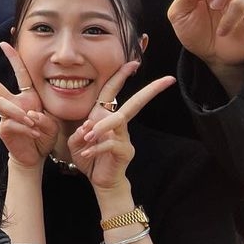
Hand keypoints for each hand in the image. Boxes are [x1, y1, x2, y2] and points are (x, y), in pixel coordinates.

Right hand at [0, 43, 57, 169]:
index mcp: (27, 96)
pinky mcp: (2, 128)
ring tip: (32, 125)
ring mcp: (5, 115)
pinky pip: (9, 122)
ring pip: (1, 103)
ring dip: (18, 113)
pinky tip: (33, 133)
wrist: (36, 155)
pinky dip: (23, 127)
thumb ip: (43, 118)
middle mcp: (13, 102)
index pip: (20, 73)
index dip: (12, 58)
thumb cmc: (44, 136)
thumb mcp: (51, 123)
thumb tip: (29, 115)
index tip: (4, 43)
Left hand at [68, 62, 174, 190]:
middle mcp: (118, 124)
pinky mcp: (124, 151)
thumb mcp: (76, 142)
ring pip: (117, 121)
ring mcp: (124, 137)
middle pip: (135, 103)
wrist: (99, 180)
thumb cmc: (88, 157)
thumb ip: (80, 132)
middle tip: (167, 80)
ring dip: (99, 127)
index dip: (121, 77)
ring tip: (86, 139)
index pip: (112, 92)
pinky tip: (87, 154)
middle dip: (150, 90)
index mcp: (105, 116)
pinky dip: (96, 147)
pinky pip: (110, 143)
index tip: (134, 63)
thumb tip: (89, 127)